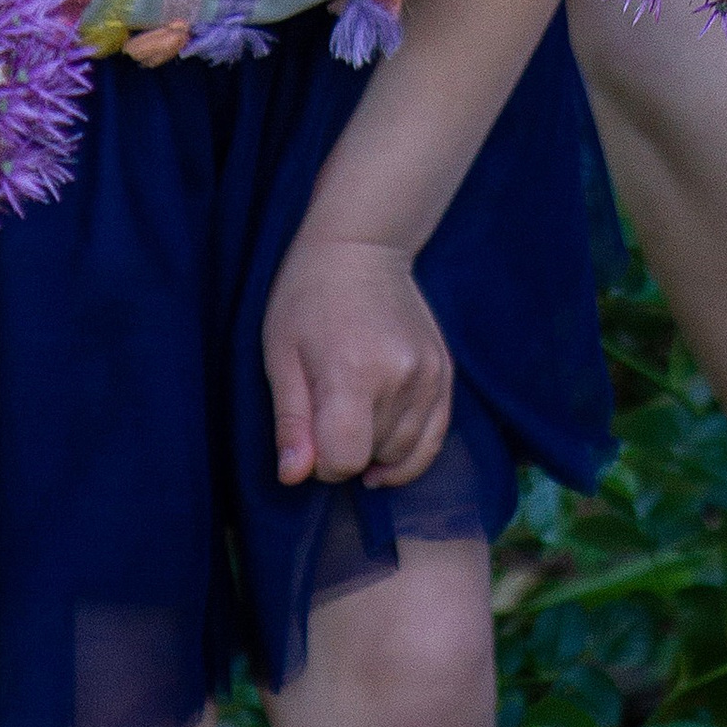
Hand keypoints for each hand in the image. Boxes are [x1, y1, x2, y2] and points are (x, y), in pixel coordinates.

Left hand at [261, 230, 453, 490]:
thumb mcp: (280, 357)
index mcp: (352, 373)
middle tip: (326, 416)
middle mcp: (400, 377)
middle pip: (373, 456)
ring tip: (354, 419)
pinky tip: (385, 452)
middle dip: (345, 451)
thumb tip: (294, 477)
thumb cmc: (306, 300)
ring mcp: (430, 375)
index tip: (308, 436)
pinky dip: (410, 455)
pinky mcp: (445, 373)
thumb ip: (292, 421)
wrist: (360, 249)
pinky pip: (435, 437)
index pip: (344, 459)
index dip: (319, 463)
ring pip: (403, 452)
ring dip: (375, 450)